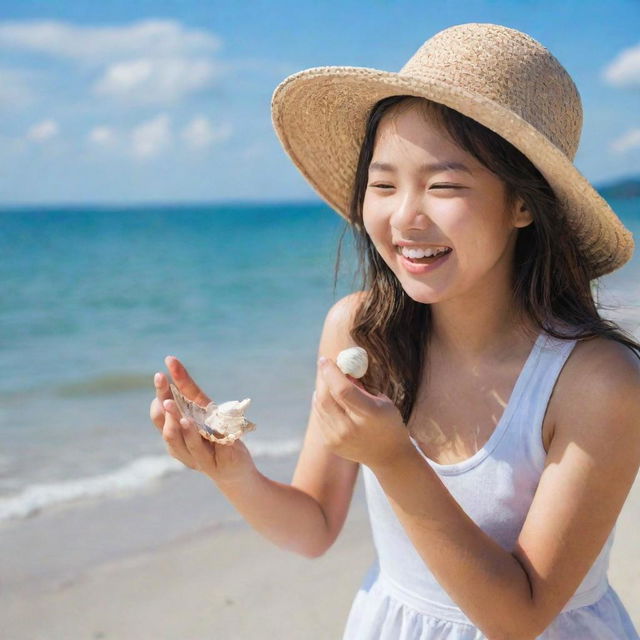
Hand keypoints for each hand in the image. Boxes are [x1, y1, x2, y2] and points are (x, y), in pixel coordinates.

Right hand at [149, 356, 257, 485]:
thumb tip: (171, 361)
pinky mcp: (214, 463)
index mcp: (173, 433)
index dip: (159, 393)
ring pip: (179, 441)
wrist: (235, 469)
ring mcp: (195, 458)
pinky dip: (196, 437)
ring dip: (178, 424)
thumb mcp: (203, 409)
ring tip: (175, 409)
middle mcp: (179, 448)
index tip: (161, 374)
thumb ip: (187, 388)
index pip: (159, 413)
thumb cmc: (215, 435)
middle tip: (163, 389)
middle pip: (166, 427)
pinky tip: (195, 425)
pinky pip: (203, 450)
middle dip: (164, 407)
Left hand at [313, 356, 411, 467]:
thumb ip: (360, 386)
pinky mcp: (331, 444)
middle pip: (326, 398)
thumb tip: (341, 370)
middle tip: (324, 366)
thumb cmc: (388, 422)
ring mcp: (338, 438)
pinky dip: (321, 404)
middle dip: (323, 378)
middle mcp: (350, 428)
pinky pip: (320, 417)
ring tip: (330, 383)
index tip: (325, 359)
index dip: (331, 372)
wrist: (389, 456)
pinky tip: (329, 399)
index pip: (343, 390)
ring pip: (319, 407)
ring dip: (321, 390)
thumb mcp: (382, 400)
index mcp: (369, 414)